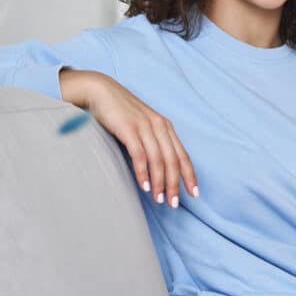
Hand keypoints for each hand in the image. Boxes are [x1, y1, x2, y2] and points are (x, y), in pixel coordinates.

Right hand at [60, 69, 197, 207]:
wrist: (101, 91)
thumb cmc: (121, 113)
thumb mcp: (142, 126)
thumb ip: (152, 142)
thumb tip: (159, 168)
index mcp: (165, 127)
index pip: (183, 155)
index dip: (189, 175)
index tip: (194, 194)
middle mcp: (159, 126)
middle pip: (173, 160)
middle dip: (175, 184)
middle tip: (173, 204)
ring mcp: (144, 126)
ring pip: (158, 160)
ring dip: (160, 182)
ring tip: (159, 199)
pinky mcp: (129, 128)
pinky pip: (140, 154)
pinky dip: (143, 172)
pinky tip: (144, 186)